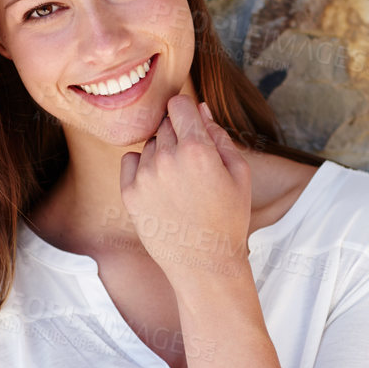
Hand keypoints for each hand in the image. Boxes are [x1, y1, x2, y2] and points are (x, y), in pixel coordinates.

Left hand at [119, 96, 252, 282]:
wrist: (205, 263)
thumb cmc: (229, 219)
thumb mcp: (239, 174)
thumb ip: (220, 136)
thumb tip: (200, 109)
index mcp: (197, 149)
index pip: (179, 104)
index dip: (187, 111)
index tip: (193, 123)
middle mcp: (166, 158)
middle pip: (166, 124)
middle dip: (179, 134)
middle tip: (194, 164)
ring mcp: (144, 176)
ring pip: (150, 144)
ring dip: (163, 153)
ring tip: (181, 182)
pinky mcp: (129, 193)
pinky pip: (131, 161)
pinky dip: (143, 166)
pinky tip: (161, 185)